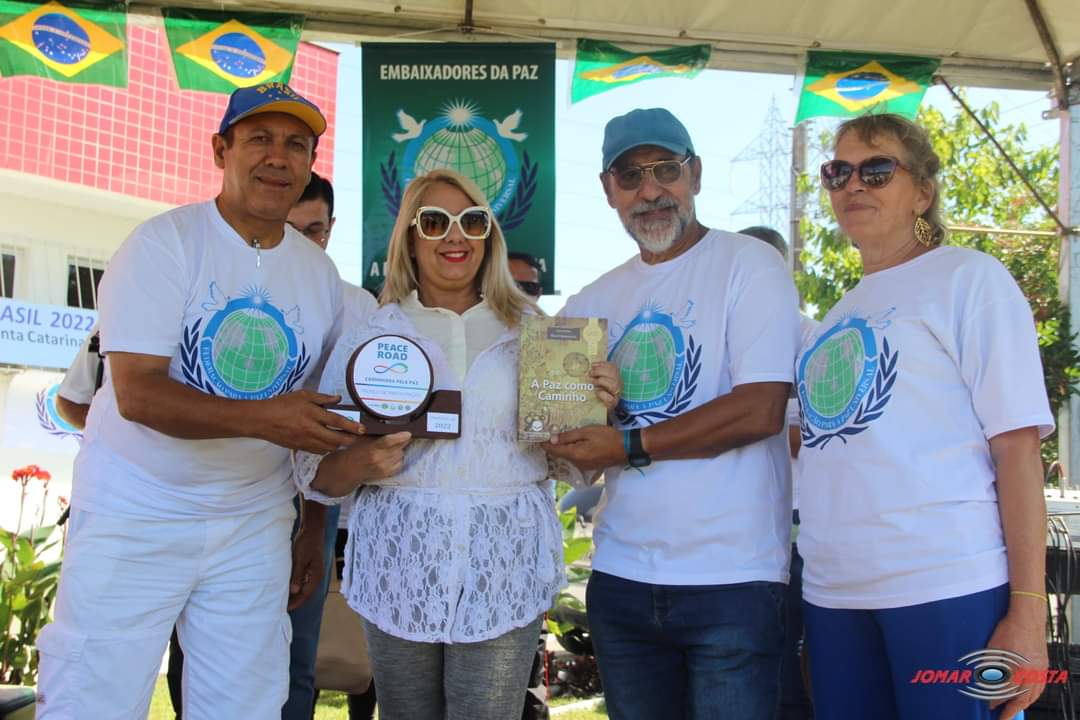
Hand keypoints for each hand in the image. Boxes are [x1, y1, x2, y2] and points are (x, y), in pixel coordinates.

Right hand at [257, 390, 363, 453]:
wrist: (262, 420)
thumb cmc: (281, 404)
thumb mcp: (302, 395)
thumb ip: (322, 398)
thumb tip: (338, 399)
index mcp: (312, 413)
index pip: (337, 421)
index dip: (352, 426)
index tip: (362, 429)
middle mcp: (310, 429)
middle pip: (336, 439)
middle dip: (349, 440)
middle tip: (357, 437)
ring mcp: (305, 440)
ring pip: (328, 448)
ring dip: (338, 445)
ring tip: (343, 439)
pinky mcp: (300, 447)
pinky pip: (318, 451)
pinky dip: (326, 448)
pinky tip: (328, 443)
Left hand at [287, 521, 325, 610]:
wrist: (312, 529)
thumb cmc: (307, 543)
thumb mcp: (300, 559)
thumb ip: (298, 575)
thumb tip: (294, 591)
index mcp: (316, 575)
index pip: (306, 594)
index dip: (296, 602)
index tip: (285, 609)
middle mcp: (316, 576)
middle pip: (306, 592)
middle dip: (295, 600)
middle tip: (282, 607)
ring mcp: (314, 571)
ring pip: (304, 587)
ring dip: (295, 593)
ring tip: (284, 599)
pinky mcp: (310, 567)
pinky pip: (303, 580)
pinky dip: (296, 585)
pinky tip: (288, 586)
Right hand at [343, 431, 412, 481]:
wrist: (349, 469)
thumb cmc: (356, 451)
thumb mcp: (362, 438)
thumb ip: (376, 434)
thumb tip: (392, 426)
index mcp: (371, 448)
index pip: (388, 441)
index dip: (400, 437)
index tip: (408, 433)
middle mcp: (378, 459)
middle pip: (398, 448)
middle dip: (402, 441)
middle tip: (401, 436)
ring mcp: (383, 468)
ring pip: (401, 455)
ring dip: (399, 450)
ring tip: (390, 447)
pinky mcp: (386, 473)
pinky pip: (400, 463)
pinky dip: (398, 458)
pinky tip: (391, 455)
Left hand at [542, 425, 624, 471]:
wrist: (626, 448)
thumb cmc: (607, 437)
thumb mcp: (587, 432)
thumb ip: (569, 436)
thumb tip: (552, 439)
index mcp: (574, 455)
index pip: (553, 451)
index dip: (544, 444)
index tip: (537, 436)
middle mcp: (577, 464)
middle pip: (560, 454)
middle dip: (553, 444)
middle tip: (547, 432)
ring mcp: (583, 466)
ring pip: (568, 456)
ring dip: (563, 447)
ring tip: (559, 434)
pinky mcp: (589, 466)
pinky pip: (576, 458)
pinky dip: (572, 450)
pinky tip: (573, 442)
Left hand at [590, 362, 621, 410]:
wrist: (600, 410)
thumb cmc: (598, 394)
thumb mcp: (598, 381)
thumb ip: (597, 373)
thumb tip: (592, 365)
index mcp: (615, 377)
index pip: (613, 367)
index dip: (603, 364)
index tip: (593, 365)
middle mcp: (618, 385)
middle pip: (614, 375)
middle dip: (601, 371)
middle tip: (590, 373)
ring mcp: (616, 395)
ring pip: (614, 385)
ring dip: (602, 381)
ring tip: (593, 382)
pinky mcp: (612, 405)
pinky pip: (610, 399)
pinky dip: (603, 394)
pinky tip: (598, 392)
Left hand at [987, 600, 1048, 718]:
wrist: (1027, 617)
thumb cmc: (1009, 629)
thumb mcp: (992, 649)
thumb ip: (989, 668)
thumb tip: (984, 683)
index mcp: (1018, 669)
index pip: (1006, 693)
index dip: (997, 701)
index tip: (990, 706)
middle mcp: (1031, 673)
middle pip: (1022, 699)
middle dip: (1011, 710)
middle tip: (1003, 717)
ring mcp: (1040, 670)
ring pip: (1033, 696)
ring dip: (1023, 705)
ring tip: (1014, 710)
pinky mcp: (1043, 666)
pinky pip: (1041, 687)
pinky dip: (1034, 696)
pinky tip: (1027, 698)